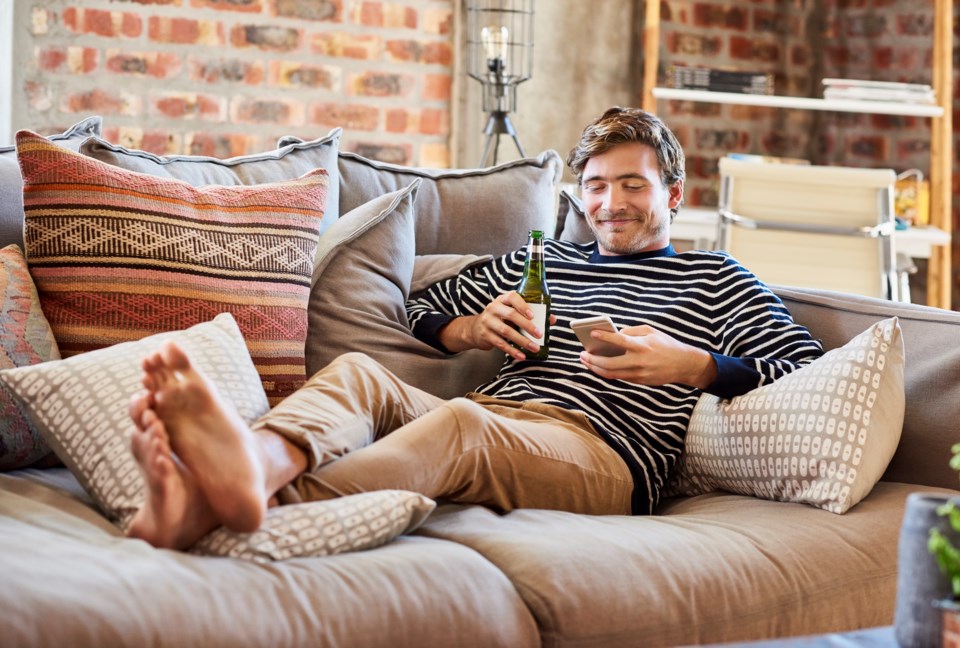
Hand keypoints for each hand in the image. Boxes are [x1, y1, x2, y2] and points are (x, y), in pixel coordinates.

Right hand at [439, 291, 554, 360]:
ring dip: (522, 341)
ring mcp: (488, 322)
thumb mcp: (511, 312)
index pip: (512, 297)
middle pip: (511, 315)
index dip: (523, 305)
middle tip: (539, 335)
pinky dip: (512, 351)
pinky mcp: (485, 335)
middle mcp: (493, 308)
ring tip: (535, 348)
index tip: (533, 315)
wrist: (476, 328)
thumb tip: (551, 319)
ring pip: (506, 331)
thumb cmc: (500, 318)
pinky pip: (501, 344)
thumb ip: (530, 314)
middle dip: (527, 326)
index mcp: (502, 300)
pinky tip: (522, 356)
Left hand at [579, 324, 716, 387]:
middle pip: (609, 364)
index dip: (604, 337)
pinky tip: (598, 366)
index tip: (591, 333)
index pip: (619, 341)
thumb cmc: (666, 344)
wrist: (683, 365)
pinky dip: (606, 372)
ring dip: (595, 368)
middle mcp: (639, 361)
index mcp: (642, 346)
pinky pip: (618, 377)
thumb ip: (632, 332)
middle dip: (592, 360)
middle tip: (582, 354)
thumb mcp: (651, 331)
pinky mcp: (639, 381)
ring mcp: (638, 374)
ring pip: (611, 374)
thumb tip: (614, 334)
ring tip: (586, 361)